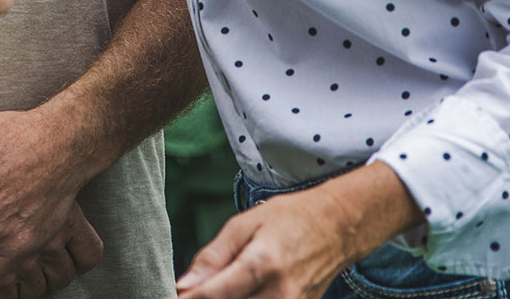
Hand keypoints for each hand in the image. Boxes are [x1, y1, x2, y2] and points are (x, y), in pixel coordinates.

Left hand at [176, 165, 417, 298]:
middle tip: (193, 291)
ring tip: (215, 289)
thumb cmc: (290, 218)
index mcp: (263, 263)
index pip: (214, 294)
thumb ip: (213, 257)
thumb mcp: (245, 223)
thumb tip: (184, 287)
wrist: (338, 227)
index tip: (170, 297)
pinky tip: (238, 292)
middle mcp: (280, 293)